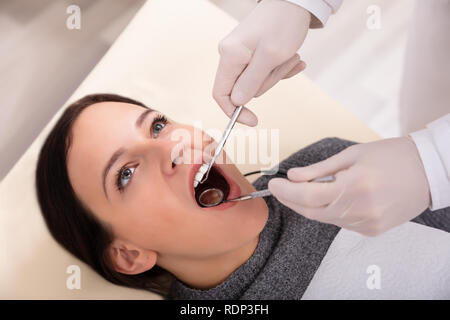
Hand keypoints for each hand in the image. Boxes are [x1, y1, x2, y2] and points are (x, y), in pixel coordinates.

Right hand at [213, 0, 309, 125]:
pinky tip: (294, 58)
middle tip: (285, 64)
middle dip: (267, 83)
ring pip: (256, 80)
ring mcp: (240, 53)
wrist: (294, 1)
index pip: (221, 94)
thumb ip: (251, 82)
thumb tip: (237, 103)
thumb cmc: (283, 25)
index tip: (253, 121)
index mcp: (230, 56)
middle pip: (242, 88)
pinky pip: (262, 71)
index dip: (234, 112)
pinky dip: (279, 68)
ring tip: (292, 56)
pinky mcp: (250, 52)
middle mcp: (230, 55)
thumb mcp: (270, 58)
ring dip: (276, 73)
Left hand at [268, 137, 431, 236]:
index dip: (286, 192)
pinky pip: (341, 223)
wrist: (429, 171)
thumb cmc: (392, 156)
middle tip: (281, 188)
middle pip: (312, 212)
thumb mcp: (352, 155)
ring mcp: (368, 223)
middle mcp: (361, 209)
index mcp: (355, 186)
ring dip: (311, 206)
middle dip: (292, 201)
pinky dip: (330, 211)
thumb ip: (319, 170)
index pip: (308, 196)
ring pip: (325, 219)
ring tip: (307, 189)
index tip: (273, 184)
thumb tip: (293, 177)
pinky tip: (332, 198)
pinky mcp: (373, 230)